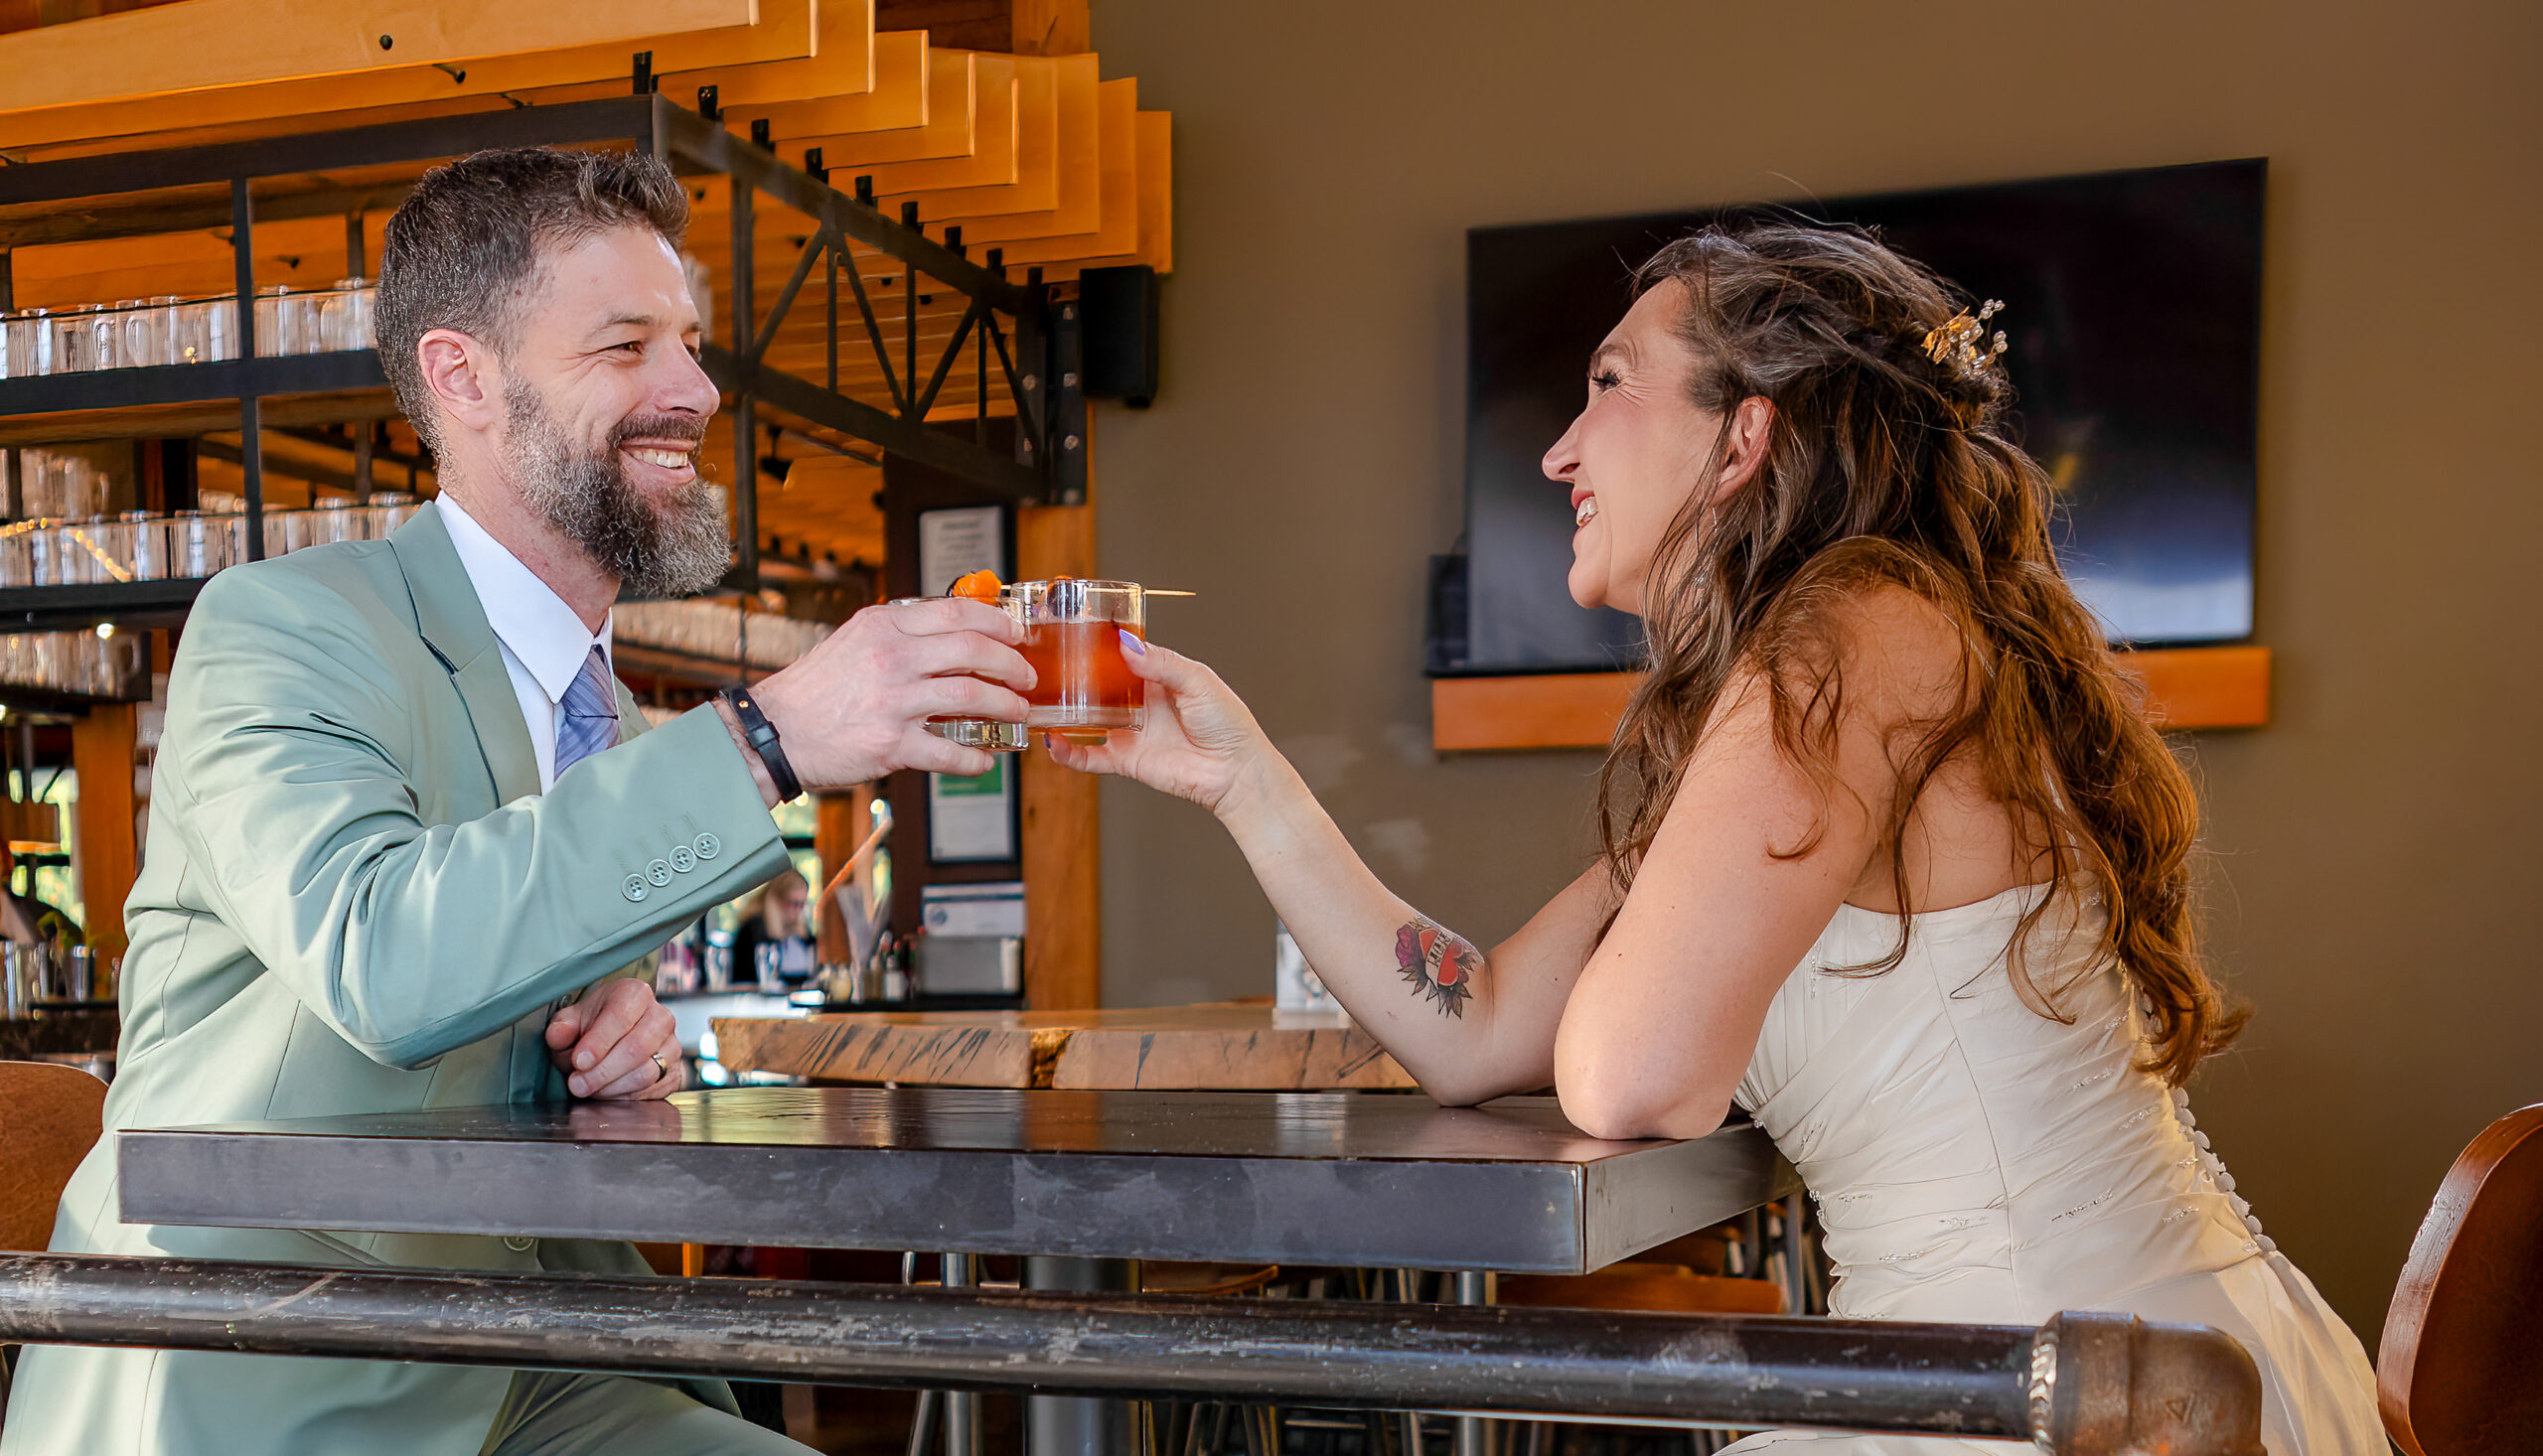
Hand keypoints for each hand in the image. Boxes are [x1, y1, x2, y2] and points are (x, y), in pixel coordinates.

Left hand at [545, 978, 681, 1099]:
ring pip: (645, 1074)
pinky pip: (651, 1092)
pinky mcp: (673, 1073)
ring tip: (588, 1088)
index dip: (598, 1042)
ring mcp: (672, 1046)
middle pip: (636, 1049)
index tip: (579, 1061)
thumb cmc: (596, 1023)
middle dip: (602, 1072)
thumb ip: (562, 1027)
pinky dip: (624, 1097)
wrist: (619, 1034)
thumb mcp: (572, 1019)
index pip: (621, 1017)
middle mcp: (661, 1017)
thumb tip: (559, 1036)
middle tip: (577, 1084)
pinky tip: (607, 1091)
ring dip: (611, 1087)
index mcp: (636, 994)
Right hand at [749, 597, 1032, 788]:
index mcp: (884, 627)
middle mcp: (891, 658)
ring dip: (1004, 707)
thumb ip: (900, 632)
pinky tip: (984, 759)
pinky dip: (975, 759)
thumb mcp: (855, 640)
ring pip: (971, 698)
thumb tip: (953, 632)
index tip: (1017, 634)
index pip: (956, 612)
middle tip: (1025, 677)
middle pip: (973, 651)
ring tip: (1017, 713)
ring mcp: (893, 702)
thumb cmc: (815, 689)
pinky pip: (949, 751)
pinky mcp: (892, 745)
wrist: (773, 732)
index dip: (997, 623)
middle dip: (1011, 664)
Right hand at [1041, 634, 1277, 817]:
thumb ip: (1162, 663)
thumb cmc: (1228, 725)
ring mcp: (1130, 731)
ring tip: (1040, 699)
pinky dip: (1069, 752)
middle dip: (1074, 676)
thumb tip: (1127, 646)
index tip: (1076, 631)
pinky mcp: (1126, 759)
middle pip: (1098, 686)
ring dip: (1064, 712)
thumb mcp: (1198, 681)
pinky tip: (1054, 742)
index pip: (1122, 656)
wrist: (1234, 771)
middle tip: (1049, 663)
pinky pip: (1090, 756)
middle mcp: (1140, 703)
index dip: (1101, 645)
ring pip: (1087, 719)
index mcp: (1159, 677)